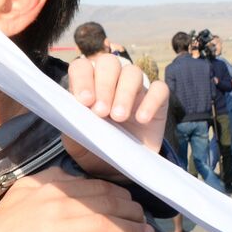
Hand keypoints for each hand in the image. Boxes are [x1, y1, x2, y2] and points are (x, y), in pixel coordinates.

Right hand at [0, 166, 152, 231]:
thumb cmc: (5, 218)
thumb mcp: (25, 188)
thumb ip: (50, 178)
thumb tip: (73, 176)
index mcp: (53, 188)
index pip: (97, 187)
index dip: (121, 194)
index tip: (133, 202)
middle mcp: (58, 205)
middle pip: (106, 205)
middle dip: (132, 212)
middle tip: (146, 219)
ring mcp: (57, 229)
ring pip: (104, 226)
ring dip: (131, 231)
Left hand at [64, 54, 169, 181]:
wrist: (117, 168)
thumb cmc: (93, 147)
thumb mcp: (76, 138)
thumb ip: (72, 121)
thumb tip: (74, 110)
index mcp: (87, 84)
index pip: (82, 66)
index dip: (82, 79)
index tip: (84, 101)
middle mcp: (111, 81)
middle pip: (109, 63)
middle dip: (104, 86)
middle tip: (101, 112)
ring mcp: (136, 88)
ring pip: (133, 73)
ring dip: (125, 93)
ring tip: (119, 117)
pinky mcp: (158, 100)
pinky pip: (160, 89)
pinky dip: (151, 101)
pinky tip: (142, 119)